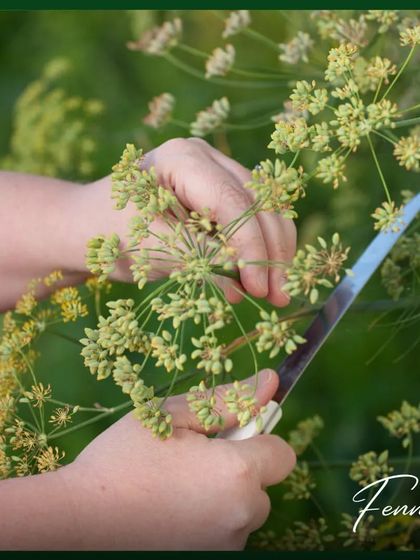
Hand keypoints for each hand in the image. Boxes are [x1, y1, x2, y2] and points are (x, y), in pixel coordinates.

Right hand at [59, 369, 294, 549]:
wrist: (79, 520)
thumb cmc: (125, 458)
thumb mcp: (173, 415)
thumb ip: (227, 401)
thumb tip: (271, 383)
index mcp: (237, 474)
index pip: (282, 453)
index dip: (258, 438)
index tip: (226, 434)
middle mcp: (241, 517)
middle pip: (263, 485)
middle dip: (238, 468)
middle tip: (191, 459)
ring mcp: (225, 546)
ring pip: (242, 510)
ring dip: (222, 495)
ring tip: (174, 485)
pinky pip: (224, 531)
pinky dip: (208, 519)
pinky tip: (170, 510)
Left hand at [85, 138, 295, 306]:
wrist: (88, 230)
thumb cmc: (109, 233)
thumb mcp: (155, 248)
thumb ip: (202, 261)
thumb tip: (245, 286)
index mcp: (184, 158)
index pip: (234, 202)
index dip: (252, 247)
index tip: (259, 288)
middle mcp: (207, 159)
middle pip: (259, 204)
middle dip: (270, 252)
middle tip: (277, 295)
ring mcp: (216, 175)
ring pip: (264, 212)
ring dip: (272, 253)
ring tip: (275, 293)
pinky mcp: (219, 197)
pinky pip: (251, 222)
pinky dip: (258, 252)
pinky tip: (259, 280)